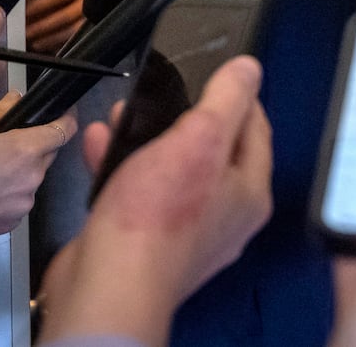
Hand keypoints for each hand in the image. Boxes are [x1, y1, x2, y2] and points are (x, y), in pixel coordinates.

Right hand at [0, 92, 73, 251]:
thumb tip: (17, 100)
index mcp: (23, 151)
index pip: (65, 130)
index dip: (65, 118)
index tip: (61, 113)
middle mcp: (30, 180)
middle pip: (48, 154)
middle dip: (35, 144)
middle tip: (3, 141)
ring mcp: (22, 206)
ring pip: (32, 178)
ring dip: (20, 170)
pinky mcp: (10, 225)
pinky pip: (18, 201)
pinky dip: (8, 193)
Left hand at [27, 0, 101, 51]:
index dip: (41, 5)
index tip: (25, 13)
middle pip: (65, 17)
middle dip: (43, 27)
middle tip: (27, 33)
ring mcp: (100, 14)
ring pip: (74, 31)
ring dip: (53, 39)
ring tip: (37, 44)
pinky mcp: (103, 25)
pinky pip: (82, 38)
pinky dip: (66, 45)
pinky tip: (54, 48)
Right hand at [38, 56, 272, 346]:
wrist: (107, 286)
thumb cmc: (157, 220)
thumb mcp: (200, 139)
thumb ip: (226, 100)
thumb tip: (249, 70)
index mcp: (249, 195)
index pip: (256, 131)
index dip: (239, 97)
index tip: (218, 76)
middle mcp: (223, 218)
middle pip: (213, 151)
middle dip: (184, 118)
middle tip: (166, 95)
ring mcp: (185, 233)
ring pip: (172, 170)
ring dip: (147, 139)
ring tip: (123, 114)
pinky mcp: (146, 241)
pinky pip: (140, 193)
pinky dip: (121, 166)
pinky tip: (98, 145)